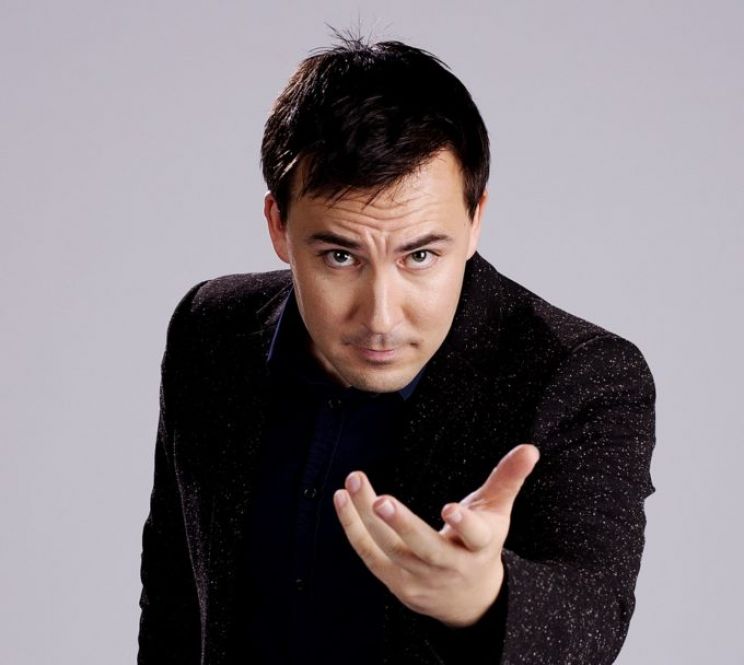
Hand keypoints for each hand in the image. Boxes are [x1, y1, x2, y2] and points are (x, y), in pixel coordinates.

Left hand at [332, 443, 539, 626]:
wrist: (468, 600)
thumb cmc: (480, 544)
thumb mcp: (497, 513)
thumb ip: (508, 479)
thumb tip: (530, 448)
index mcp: (479, 546)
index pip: (475, 536)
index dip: (464, 524)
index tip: (451, 509)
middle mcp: (449, 566)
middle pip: (425, 548)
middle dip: (403, 525)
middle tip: (381, 501)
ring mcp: (419, 578)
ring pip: (389, 549)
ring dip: (366, 516)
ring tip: (354, 480)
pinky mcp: (395, 581)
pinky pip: (370, 554)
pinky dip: (353, 528)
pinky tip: (342, 498)